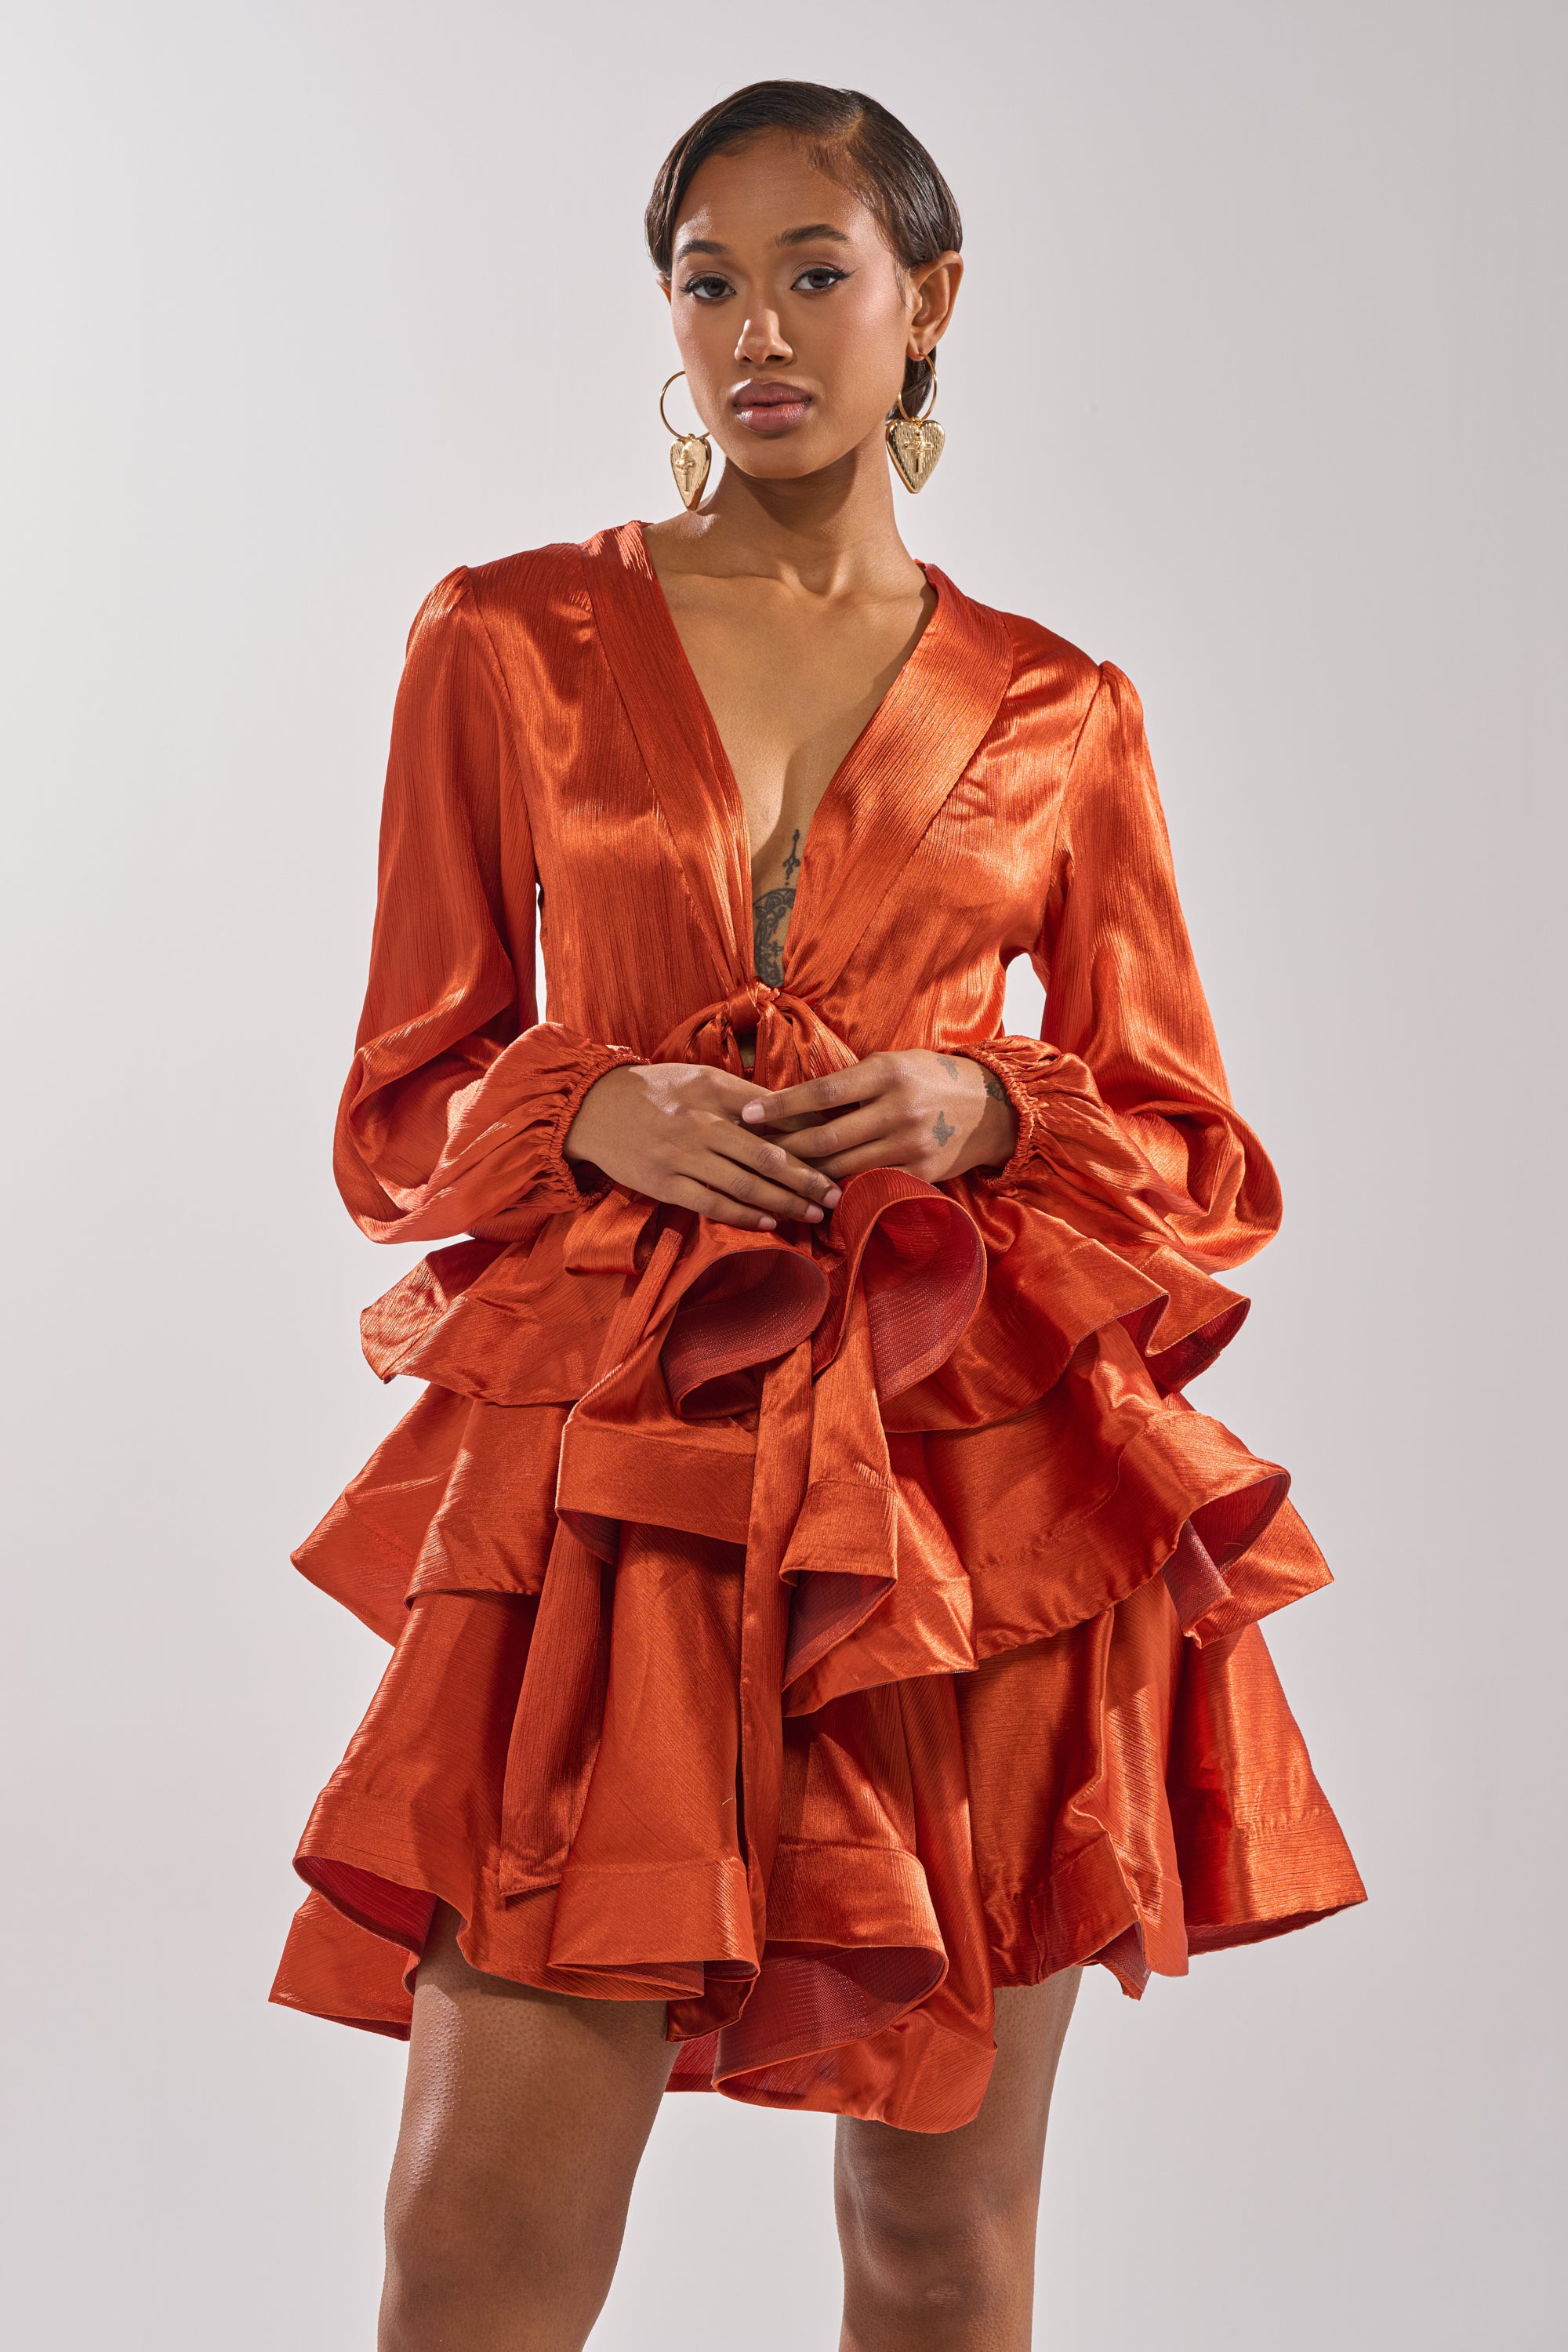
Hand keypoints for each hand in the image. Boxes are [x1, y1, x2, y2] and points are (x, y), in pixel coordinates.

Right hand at [563, 1061, 842, 1231]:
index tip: (838, 1150)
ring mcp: (684, 1156)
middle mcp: (703, 1123)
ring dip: (785, 1202)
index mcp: (717, 1091)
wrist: (594, 1107)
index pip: (776, 1115)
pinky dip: (745, 1215)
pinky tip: (770, 1222)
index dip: (810, 1136)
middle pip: (768, 1157)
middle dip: (808, 1179)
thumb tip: (793, 1112)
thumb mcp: (700, 1078)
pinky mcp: (665, 1183)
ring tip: (814, 1212)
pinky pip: (713, 1204)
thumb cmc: (656, 1091)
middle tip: (836, 1193)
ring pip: (746, 1185)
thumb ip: (743, 1095)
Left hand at [739, 1050, 1016, 1183]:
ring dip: (803, 1174)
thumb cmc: (929, 1078)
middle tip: (749, 1152)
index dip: (781, 1106)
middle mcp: (897, 1109)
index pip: (821, 1093)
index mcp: (886, 1073)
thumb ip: (851, 1080)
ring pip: (841, 1167)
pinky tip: (813, 1192)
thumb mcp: (893, 1062)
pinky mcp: (919, 1172)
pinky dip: (839, 1190)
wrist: (990, 1106)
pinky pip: (868, 1185)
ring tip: (772, 1175)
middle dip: (782, 1148)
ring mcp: (910, 1144)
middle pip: (825, 1137)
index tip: (747, 1115)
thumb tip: (794, 1099)